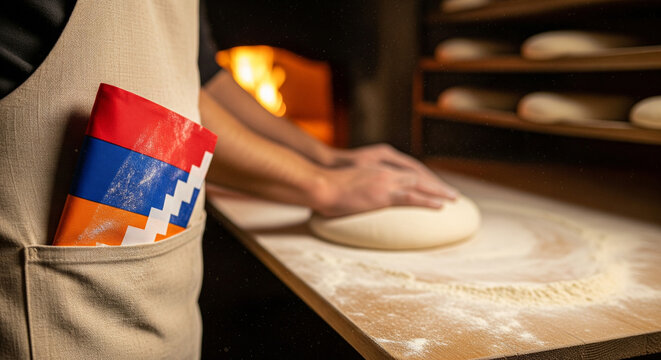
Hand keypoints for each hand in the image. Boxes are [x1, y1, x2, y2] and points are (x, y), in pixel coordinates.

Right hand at [313, 165, 452, 216]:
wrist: (320, 185)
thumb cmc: (328, 187)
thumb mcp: (350, 183)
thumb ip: (361, 186)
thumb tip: (363, 197)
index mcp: (378, 168)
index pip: (407, 172)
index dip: (423, 180)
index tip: (434, 188)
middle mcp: (385, 171)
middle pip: (418, 176)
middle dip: (436, 184)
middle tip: (451, 193)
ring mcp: (385, 181)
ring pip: (419, 185)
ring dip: (439, 191)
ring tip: (453, 198)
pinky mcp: (383, 194)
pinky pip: (411, 197)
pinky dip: (428, 201)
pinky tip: (440, 206)